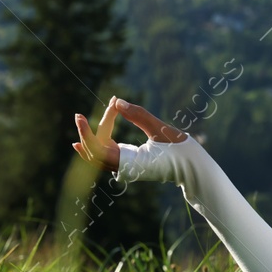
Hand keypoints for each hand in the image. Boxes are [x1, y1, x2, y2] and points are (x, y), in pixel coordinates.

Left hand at [72, 97, 187, 172]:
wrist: (193, 169)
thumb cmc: (180, 151)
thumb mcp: (160, 130)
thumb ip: (138, 115)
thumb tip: (116, 101)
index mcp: (129, 164)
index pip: (100, 146)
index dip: (102, 123)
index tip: (112, 103)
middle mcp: (124, 168)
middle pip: (94, 153)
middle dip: (85, 133)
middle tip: (77, 115)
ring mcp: (125, 167)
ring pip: (97, 158)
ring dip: (87, 141)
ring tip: (79, 125)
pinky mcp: (129, 164)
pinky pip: (105, 158)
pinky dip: (94, 148)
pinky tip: (82, 143)